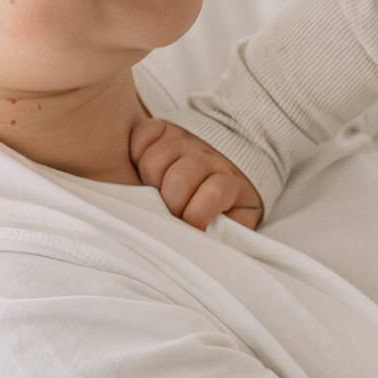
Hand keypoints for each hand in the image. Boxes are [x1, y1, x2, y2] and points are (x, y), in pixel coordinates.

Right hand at [129, 115, 262, 229]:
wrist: (234, 153)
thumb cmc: (229, 197)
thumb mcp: (239, 216)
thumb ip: (231, 232)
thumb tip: (212, 250)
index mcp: (228, 180)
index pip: (212, 195)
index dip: (196, 216)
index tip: (190, 227)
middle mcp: (206, 157)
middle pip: (179, 178)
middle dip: (170, 202)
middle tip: (170, 211)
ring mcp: (185, 140)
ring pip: (155, 159)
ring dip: (150, 179)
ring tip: (156, 190)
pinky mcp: (165, 128)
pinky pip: (143, 135)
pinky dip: (137, 151)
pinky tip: (142, 166)